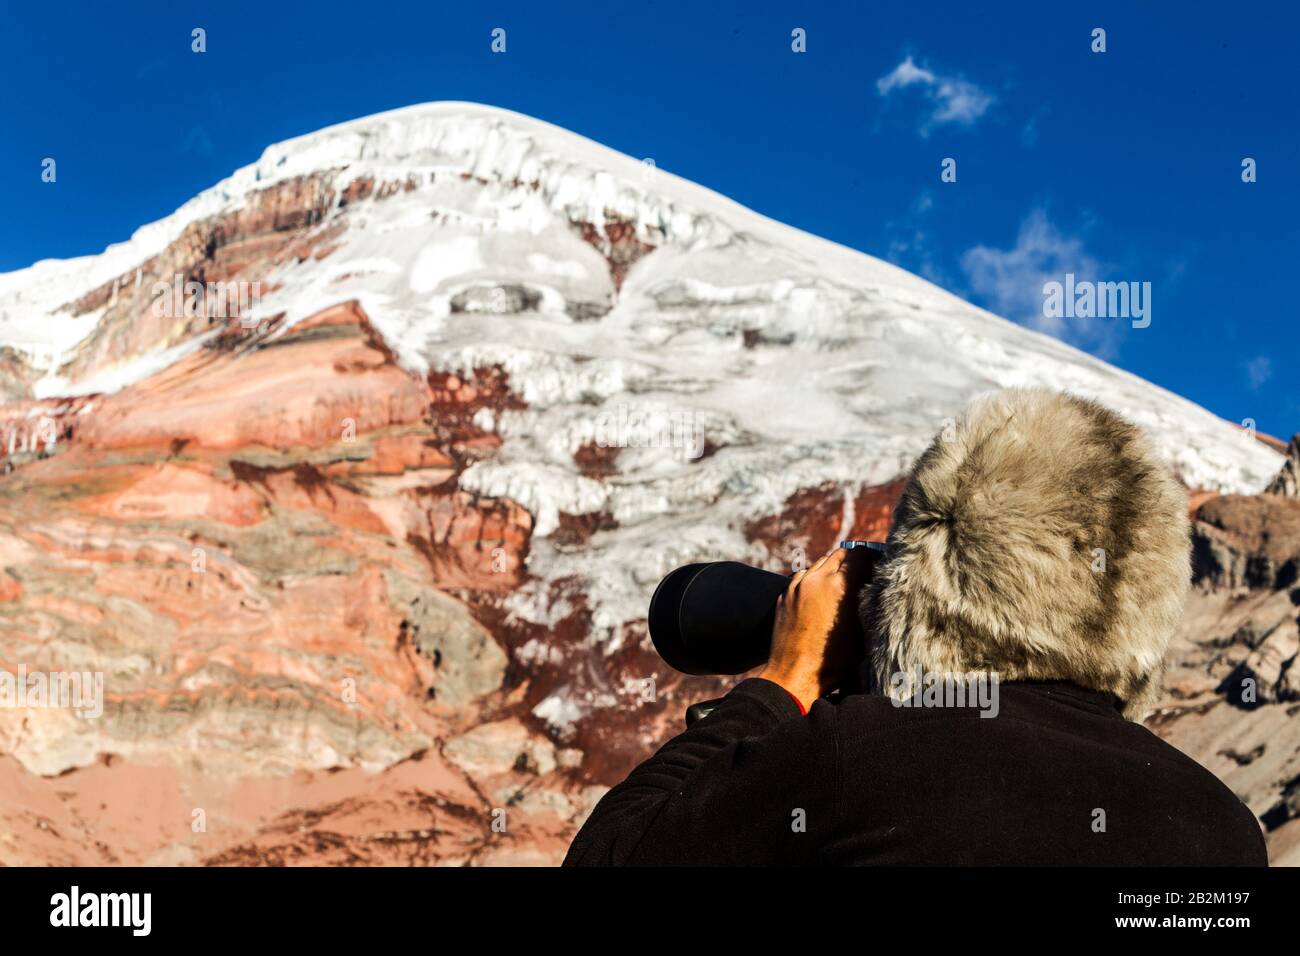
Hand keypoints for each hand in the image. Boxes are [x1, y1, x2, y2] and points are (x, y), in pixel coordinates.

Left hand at [756, 546, 879, 710]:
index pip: (861, 553)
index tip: (876, 567)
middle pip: (839, 554)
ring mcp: (797, 585)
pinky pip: (802, 578)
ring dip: (830, 570)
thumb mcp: (863, 631)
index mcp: (840, 585)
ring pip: (819, 564)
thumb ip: (870, 603)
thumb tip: (877, 587)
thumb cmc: (834, 660)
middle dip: (851, 562)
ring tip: (839, 588)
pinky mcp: (784, 595)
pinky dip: (813, 581)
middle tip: (860, 577)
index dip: (871, 558)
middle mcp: (817, 579)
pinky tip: (819, 597)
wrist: (795, 675)